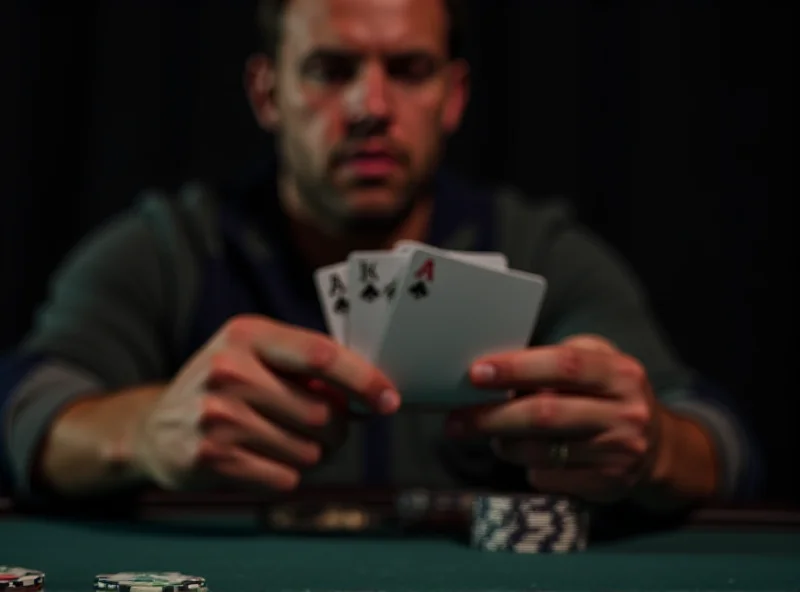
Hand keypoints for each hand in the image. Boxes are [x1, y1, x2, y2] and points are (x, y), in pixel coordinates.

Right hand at [132, 315, 399, 491]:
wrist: (155, 427)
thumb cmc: (225, 386)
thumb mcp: (254, 354)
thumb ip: (306, 364)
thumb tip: (372, 391)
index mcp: (247, 335)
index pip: (321, 355)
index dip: (364, 380)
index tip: (390, 400)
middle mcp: (229, 370)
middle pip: (322, 413)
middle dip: (337, 428)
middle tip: (326, 427)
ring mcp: (217, 416)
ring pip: (309, 451)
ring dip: (312, 454)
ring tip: (285, 441)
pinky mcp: (211, 457)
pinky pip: (285, 478)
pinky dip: (286, 474)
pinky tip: (260, 459)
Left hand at [446, 335, 663, 502]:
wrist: (656, 447)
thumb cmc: (607, 395)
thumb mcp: (596, 362)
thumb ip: (555, 359)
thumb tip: (493, 369)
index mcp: (620, 373)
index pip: (564, 365)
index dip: (517, 368)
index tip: (477, 373)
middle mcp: (625, 413)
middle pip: (545, 414)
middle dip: (492, 416)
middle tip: (456, 419)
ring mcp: (618, 453)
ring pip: (540, 451)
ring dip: (503, 442)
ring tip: (490, 433)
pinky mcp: (607, 485)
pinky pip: (547, 477)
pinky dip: (526, 465)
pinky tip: (524, 454)